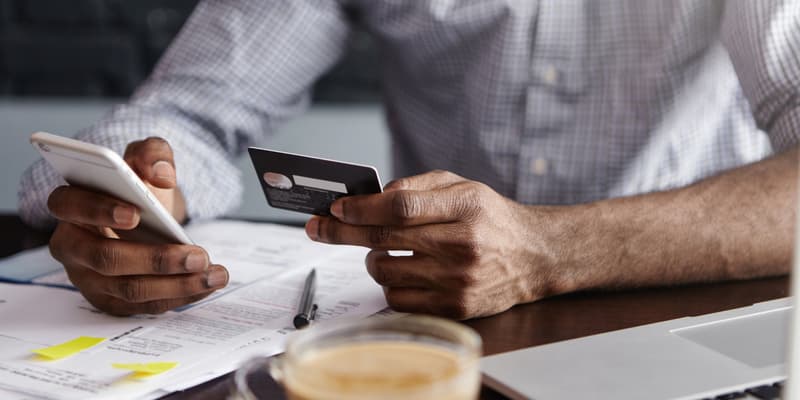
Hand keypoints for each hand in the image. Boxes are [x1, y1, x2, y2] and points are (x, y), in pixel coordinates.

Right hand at [46, 137, 228, 315]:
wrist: (146, 216)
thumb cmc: (138, 189)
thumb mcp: (147, 159)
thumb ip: (153, 154)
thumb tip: (162, 175)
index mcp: (70, 205)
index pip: (70, 206)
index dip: (99, 210)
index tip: (135, 213)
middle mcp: (72, 246)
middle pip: (106, 259)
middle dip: (156, 260)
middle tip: (198, 255)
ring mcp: (89, 278)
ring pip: (129, 289)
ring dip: (177, 285)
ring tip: (214, 273)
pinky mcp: (111, 300)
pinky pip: (144, 306)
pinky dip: (179, 297)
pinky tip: (206, 284)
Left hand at [305, 170, 562, 318]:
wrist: (534, 256)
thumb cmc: (491, 217)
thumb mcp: (463, 186)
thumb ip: (418, 186)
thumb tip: (371, 197)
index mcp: (465, 206)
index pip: (401, 206)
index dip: (362, 208)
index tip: (336, 208)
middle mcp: (462, 244)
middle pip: (385, 239)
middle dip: (343, 232)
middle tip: (319, 227)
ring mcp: (458, 280)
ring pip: (386, 272)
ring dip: (372, 259)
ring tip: (382, 250)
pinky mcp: (455, 307)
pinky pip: (399, 300)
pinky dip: (390, 285)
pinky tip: (402, 272)